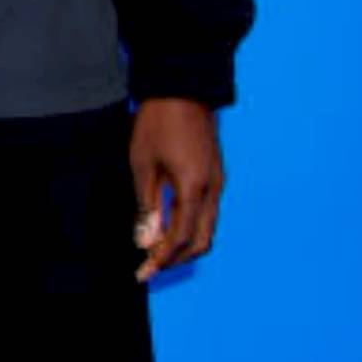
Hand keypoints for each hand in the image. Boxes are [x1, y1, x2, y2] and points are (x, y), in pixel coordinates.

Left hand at [130, 97, 224, 281]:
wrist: (184, 88)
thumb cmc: (158, 123)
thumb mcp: (143, 165)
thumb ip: (147, 206)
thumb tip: (146, 241)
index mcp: (194, 188)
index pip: (182, 238)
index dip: (162, 260)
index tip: (143, 273)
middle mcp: (213, 190)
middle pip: (201, 241)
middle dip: (175, 259)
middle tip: (149, 268)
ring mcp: (218, 183)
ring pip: (208, 229)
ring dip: (184, 245)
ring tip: (156, 252)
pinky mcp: (215, 176)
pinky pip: (208, 214)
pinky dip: (190, 229)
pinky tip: (169, 229)